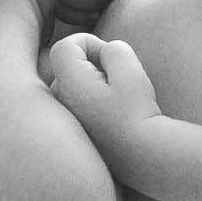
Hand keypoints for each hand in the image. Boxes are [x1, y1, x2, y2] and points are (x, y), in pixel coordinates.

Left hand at [48, 33, 162, 175]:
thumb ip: (114, 49)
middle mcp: (59, 103)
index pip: (64, 47)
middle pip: (67, 67)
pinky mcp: (75, 135)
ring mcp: (64, 122)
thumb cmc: (138, 112)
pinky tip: (112, 118)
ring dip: (92, 85)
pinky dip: (92, 105)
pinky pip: (78, 108)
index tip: (111, 59)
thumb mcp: (131, 69)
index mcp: (68, 84)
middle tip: (118, 80)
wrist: (142, 157)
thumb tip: (105, 53)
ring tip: (117, 101)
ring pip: (72, 88)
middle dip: (90, 65)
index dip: (89, 43)